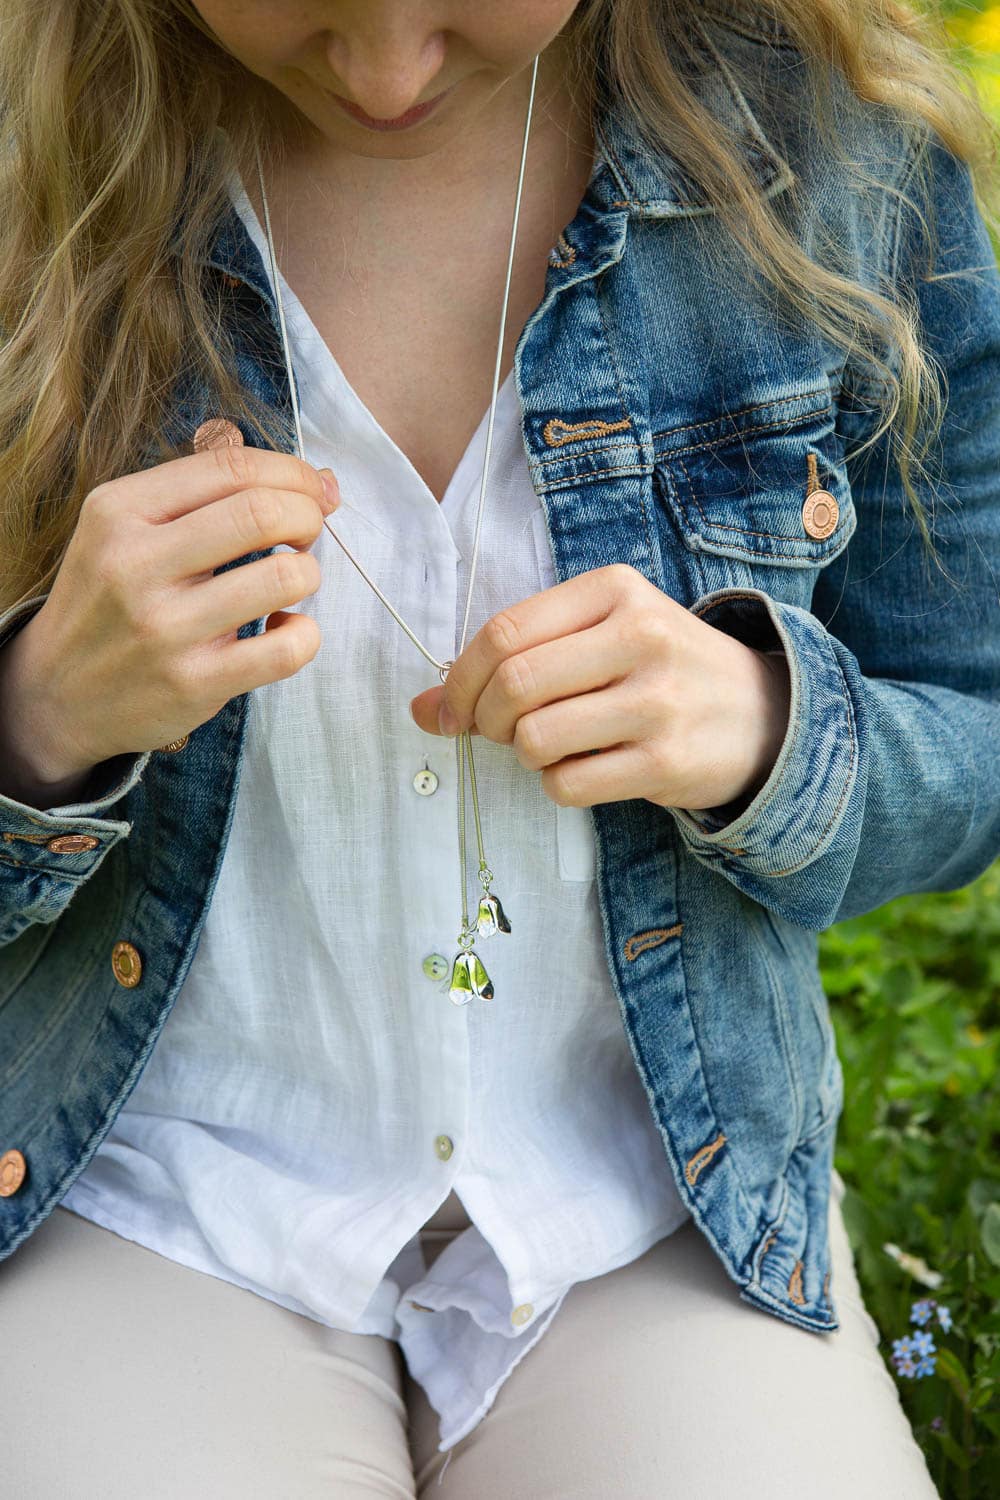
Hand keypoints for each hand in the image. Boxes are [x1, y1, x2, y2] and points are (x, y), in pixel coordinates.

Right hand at [0, 445, 340, 785]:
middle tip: (306, 534)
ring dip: (307, 573)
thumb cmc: (110, 600)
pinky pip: (287, 648)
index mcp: (120, 511)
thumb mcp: (124, 528)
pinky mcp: (195, 682)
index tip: (312, 490)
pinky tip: (282, 629)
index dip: (292, 473)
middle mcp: (137, 565)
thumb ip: (205, 496)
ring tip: (290, 581)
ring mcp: (166, 628)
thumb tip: (318, 482)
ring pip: (284, 577)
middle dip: (307, 517)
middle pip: (263, 513)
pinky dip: (305, 633)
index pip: (232, 468)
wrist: (57, 693)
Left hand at [409, 564, 790, 813]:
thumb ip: (515, 657)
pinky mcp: (666, 761)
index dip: (460, 679)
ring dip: (523, 754)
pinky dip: (556, 785)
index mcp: (614, 590)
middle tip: (491, 732)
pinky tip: (581, 769)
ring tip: (546, 747)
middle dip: (482, 719)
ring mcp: (657, 701)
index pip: (504, 633)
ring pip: (536, 739)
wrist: (764, 713)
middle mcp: (640, 636)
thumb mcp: (599, 635)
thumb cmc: (661, 668)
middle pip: (514, 684)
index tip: (451, 707)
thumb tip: (422, 709)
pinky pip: (569, 784)